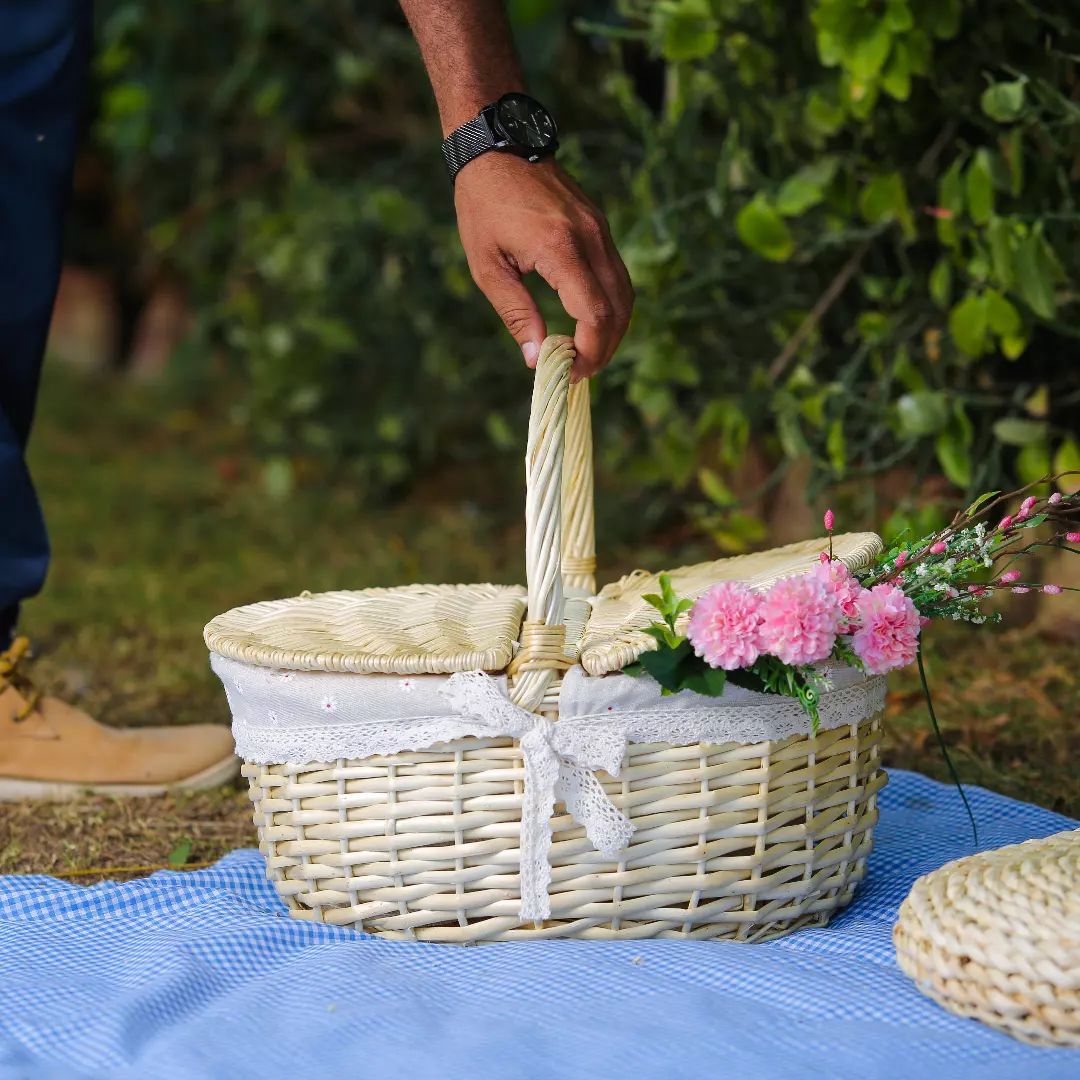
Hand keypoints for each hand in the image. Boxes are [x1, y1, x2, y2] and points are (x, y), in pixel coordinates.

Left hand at [454, 155, 633, 380]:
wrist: (497, 145)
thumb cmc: (483, 205)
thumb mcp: (488, 267)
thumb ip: (516, 314)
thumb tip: (536, 360)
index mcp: (560, 249)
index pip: (595, 314)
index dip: (589, 350)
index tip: (570, 371)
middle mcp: (590, 238)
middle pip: (618, 309)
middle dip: (604, 348)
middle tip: (580, 372)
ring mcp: (600, 229)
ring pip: (625, 293)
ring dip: (612, 330)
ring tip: (586, 353)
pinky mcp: (600, 225)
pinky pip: (618, 275)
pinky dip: (611, 306)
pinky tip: (589, 322)